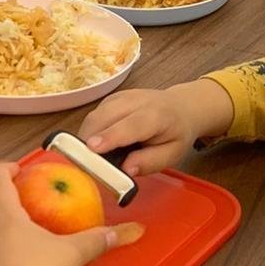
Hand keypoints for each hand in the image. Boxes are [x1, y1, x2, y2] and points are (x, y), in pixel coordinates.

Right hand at [80, 79, 233, 175]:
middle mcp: (136, 101)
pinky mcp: (111, 98)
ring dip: (86, 137)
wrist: (181, 106)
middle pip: (104, 117)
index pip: (130, 125)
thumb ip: (151, 162)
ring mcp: (121, 96)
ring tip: (89, 157)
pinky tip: (97, 144)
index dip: (110, 136)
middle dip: (88, 139)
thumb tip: (126, 169)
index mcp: (156, 116)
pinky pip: (94, 114)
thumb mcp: (173, 154)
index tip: (92, 148)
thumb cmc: (176, 133)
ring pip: (94, 115)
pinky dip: (90, 131)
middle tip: (83, 163)